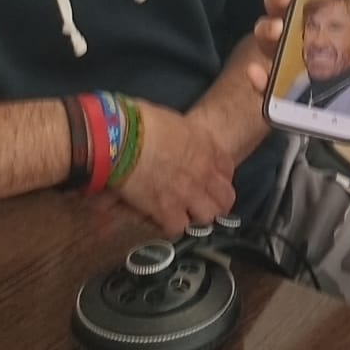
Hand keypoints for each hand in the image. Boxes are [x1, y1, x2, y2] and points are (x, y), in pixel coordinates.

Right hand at [113, 100, 237, 233]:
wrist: (122, 137)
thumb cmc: (141, 121)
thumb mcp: (174, 122)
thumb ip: (183, 139)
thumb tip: (174, 146)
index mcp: (207, 146)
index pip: (227, 168)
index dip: (218, 177)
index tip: (209, 181)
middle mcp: (204, 172)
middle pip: (225, 198)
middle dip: (214, 202)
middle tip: (201, 204)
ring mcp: (188, 193)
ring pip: (207, 217)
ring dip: (196, 217)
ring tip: (183, 216)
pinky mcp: (167, 210)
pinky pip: (178, 228)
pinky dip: (169, 226)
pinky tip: (161, 219)